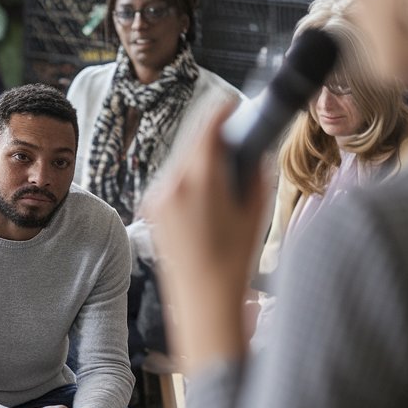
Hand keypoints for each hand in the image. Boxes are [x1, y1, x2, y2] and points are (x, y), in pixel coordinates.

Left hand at [142, 107, 266, 372]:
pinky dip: (189, 180)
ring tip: (224, 176)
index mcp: (199, 181)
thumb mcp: (256, 212)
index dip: (222, 110)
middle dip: (214, 138)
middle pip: (193, 142)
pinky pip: (172, 181)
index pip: (207, 127)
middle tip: (237, 137)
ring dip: (201, 160)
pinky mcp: (151, 210)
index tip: (234, 104)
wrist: (201, 302)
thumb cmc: (232, 263)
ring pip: (182, 161)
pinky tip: (206, 198)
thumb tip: (253, 148)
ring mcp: (156, 198)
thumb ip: (255, 171)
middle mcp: (171, 184)